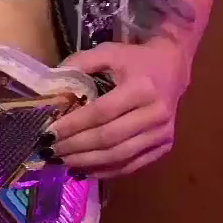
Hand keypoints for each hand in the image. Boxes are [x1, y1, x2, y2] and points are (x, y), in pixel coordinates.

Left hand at [49, 40, 191, 179]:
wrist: (173, 67)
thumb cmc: (136, 60)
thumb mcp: (108, 52)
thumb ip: (80, 64)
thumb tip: (50, 87)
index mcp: (142, 88)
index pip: (101, 113)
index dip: (73, 126)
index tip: (48, 133)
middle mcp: (156, 113)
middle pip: (109, 138)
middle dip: (76, 147)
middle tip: (50, 151)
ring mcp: (163, 133)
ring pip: (119, 156)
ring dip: (87, 162)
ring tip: (63, 161)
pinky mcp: (165, 146)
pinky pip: (132, 165)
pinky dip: (106, 171)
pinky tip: (85, 169)